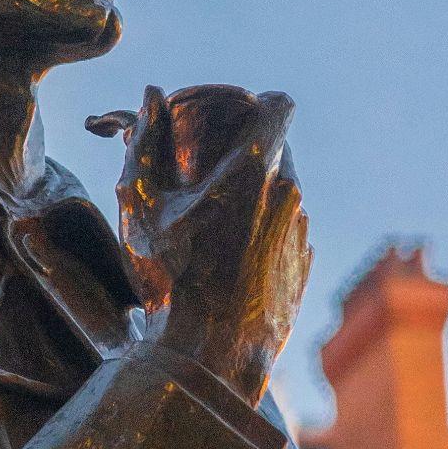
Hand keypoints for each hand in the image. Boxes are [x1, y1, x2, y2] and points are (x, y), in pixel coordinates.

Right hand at [87, 85, 310, 402]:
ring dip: (255, 194)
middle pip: (277, 149)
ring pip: (283, 191)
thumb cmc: (172, 276)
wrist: (212, 353)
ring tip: (214, 222)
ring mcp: (301, 230)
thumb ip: (145, 141)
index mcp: (253, 168)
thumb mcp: (143, 205)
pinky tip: (229, 257)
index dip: (258, 102)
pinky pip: (286, 230)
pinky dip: (263, 231)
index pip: (279, 105)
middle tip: (208, 172)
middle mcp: (288, 192)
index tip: (233, 114)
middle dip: (246, 152)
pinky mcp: (304, 262)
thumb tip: (151, 95)